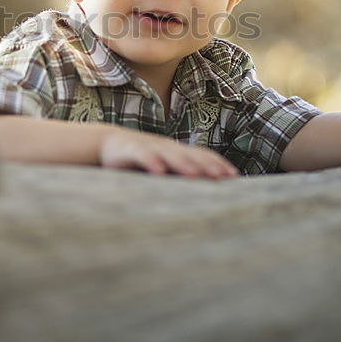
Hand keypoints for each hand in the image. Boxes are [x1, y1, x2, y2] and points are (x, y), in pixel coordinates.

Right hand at [100, 129, 238, 178]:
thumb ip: (179, 177)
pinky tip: (159, 172)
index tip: (233, 176)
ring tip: (195, 175)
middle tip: (221, 177)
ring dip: (183, 164)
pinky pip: (144, 156)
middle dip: (207, 165)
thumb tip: (205, 198)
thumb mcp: (163, 167)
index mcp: (176, 151)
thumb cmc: (140, 161)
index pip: (202, 154)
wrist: (107, 144)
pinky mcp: (131, 150)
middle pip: (190, 154)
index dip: (217, 163)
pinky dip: (152, 162)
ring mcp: (150, 147)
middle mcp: (166, 147)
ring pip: (170, 154)